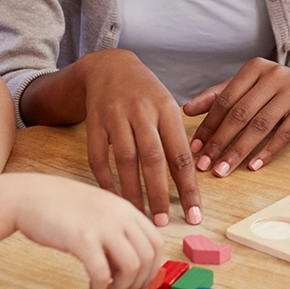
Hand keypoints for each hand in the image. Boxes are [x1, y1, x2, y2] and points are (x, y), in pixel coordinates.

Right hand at [10, 173, 162, 288]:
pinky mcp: (82, 239)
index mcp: (126, 208)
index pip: (156, 242)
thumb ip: (117, 230)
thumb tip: (130, 265)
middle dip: (140, 283)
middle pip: (147, 257)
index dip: (153, 268)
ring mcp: (102, 226)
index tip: (141, 283)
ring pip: (131, 267)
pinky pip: (102, 274)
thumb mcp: (99, 210)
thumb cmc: (61, 206)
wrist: (30, 196)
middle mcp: (119, 215)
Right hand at [82, 50, 200, 226]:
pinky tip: (114, 198)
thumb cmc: (145, 92)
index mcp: (166, 109)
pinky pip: (98, 157)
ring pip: (126, 160)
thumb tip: (190, 178)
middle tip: (164, 223)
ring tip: (140, 216)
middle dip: (159, 194)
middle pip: (153, 159)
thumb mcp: (167, 105)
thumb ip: (176, 137)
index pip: (181, 154)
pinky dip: (105, 180)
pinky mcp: (94, 122)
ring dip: (133, 192)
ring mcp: (116, 116)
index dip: (188, 187)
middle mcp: (142, 112)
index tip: (195, 214)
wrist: (109, 65)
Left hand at [182, 59, 289, 175]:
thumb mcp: (246, 84)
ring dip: (239, 151)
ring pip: (260, 126)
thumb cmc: (272, 86)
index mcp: (254, 68)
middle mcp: (273, 76)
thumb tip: (186, 110)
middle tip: (205, 164)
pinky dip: (267, 152)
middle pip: (241, 114)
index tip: (195, 147)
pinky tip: (252, 166)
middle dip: (220, 142)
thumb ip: (217, 96)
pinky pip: (284, 134)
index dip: (208, 125)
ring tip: (223, 169)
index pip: (225, 100)